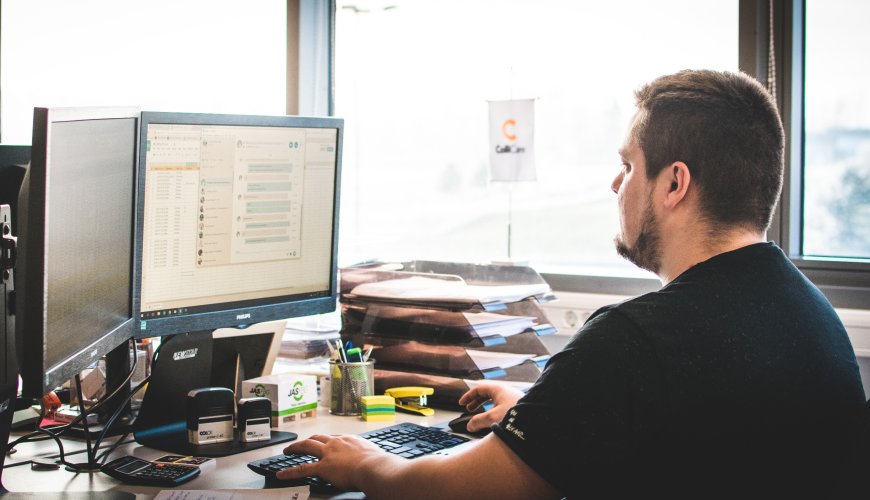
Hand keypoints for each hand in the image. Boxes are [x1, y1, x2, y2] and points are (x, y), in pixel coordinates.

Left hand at [275, 434, 397, 490]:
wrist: (374, 467)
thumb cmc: (379, 463)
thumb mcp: (375, 454)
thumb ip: (370, 456)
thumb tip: (376, 462)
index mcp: (349, 439)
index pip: (333, 437)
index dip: (325, 440)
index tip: (322, 442)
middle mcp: (337, 443)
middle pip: (317, 437)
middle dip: (307, 440)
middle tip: (300, 443)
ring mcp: (328, 454)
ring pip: (306, 446)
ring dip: (295, 448)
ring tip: (287, 451)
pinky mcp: (323, 467)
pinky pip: (302, 469)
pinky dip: (290, 472)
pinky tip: (282, 474)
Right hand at [457, 383, 524, 432]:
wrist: (537, 420)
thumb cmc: (518, 414)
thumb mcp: (493, 418)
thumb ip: (479, 421)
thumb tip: (470, 425)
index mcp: (498, 390)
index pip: (479, 388)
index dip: (468, 396)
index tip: (462, 403)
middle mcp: (506, 392)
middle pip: (486, 394)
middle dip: (476, 401)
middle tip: (469, 408)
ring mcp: (512, 399)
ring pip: (494, 401)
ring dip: (485, 408)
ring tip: (480, 416)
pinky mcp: (518, 407)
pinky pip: (501, 407)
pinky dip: (494, 412)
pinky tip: (494, 421)